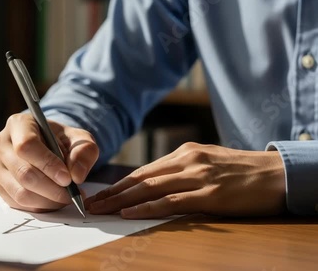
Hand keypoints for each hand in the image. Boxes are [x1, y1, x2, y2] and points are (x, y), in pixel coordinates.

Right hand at [0, 113, 98, 211]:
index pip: (27, 146)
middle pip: (23, 173)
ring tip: (65, 198)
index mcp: (19, 124)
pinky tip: (54, 201)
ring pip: (20, 192)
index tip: (67, 178)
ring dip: (47, 201)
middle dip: (51, 189)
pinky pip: (18, 204)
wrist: (47, 146)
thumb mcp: (79, 138)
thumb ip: (84, 152)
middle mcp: (1, 144)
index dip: (48, 164)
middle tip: (71, 194)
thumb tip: (76, 175)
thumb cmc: (61, 140)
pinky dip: (40, 207)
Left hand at [85, 142, 285, 218]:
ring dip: (121, 200)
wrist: (276, 174)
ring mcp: (198, 177)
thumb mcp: (207, 163)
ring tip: (101, 209)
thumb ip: (181, 171)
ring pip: (150, 188)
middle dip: (112, 192)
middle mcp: (187, 161)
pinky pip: (171, 201)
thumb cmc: (241, 172)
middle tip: (90, 203)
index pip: (143, 171)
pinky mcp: (210, 195)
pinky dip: (147, 207)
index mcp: (185, 153)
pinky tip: (129, 212)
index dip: (119, 184)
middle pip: (141, 179)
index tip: (100, 194)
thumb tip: (154, 185)